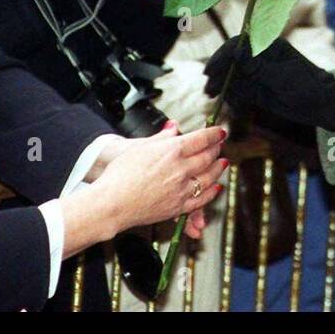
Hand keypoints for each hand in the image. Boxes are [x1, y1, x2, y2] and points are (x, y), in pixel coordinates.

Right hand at [86, 124, 226, 236]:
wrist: (112, 203)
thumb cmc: (119, 174)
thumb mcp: (139, 147)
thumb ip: (161, 138)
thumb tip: (173, 127)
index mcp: (171, 151)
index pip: (201, 138)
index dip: (214, 134)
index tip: (220, 132)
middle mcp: (180, 169)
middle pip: (208, 157)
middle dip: (216, 150)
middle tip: (219, 147)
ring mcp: (181, 188)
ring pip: (209, 177)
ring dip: (218, 169)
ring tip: (222, 164)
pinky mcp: (178, 206)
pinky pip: (202, 199)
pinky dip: (212, 192)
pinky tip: (215, 187)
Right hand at [204, 35, 334, 136]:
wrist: (321, 104)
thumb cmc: (306, 85)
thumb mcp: (281, 76)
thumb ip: (257, 66)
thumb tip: (236, 51)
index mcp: (267, 46)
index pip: (237, 45)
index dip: (222, 56)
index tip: (211, 71)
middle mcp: (259, 57)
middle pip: (231, 61)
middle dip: (218, 73)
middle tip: (208, 89)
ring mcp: (257, 73)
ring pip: (232, 77)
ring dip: (221, 86)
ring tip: (212, 97)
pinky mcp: (257, 89)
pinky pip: (239, 91)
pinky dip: (232, 97)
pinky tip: (232, 105)